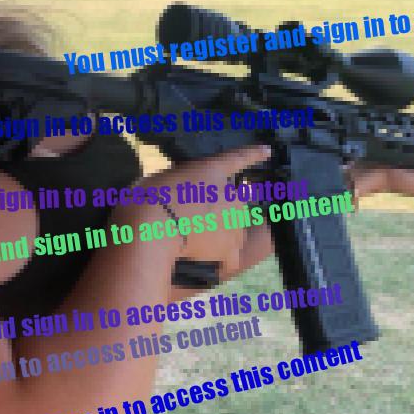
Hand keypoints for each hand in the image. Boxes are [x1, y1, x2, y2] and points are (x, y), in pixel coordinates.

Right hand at [133, 143, 271, 271]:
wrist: (150, 230)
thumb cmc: (147, 199)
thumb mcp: (161, 178)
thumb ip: (178, 183)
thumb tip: (181, 197)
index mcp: (212, 169)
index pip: (239, 157)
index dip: (254, 153)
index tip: (266, 150)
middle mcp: (230, 194)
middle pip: (231, 201)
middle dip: (216, 210)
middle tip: (188, 220)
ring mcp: (234, 223)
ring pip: (233, 229)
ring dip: (218, 234)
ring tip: (190, 242)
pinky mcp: (229, 249)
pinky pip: (231, 256)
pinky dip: (222, 259)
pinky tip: (209, 263)